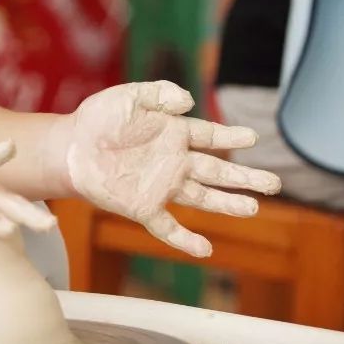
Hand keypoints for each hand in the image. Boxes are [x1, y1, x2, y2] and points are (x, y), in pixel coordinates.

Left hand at [50, 81, 280, 256]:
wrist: (69, 146)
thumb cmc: (98, 118)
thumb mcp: (129, 95)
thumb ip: (159, 94)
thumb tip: (189, 102)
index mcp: (173, 133)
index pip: (211, 137)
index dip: (232, 138)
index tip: (254, 139)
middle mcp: (173, 162)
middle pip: (217, 172)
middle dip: (246, 178)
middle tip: (274, 184)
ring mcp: (160, 186)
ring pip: (202, 198)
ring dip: (227, 204)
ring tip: (253, 209)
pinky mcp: (142, 207)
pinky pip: (167, 226)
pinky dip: (185, 239)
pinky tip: (205, 249)